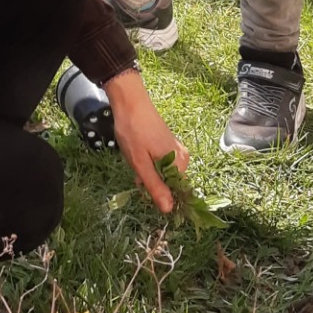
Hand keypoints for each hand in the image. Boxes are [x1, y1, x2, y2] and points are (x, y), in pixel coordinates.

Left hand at [105, 69, 185, 212]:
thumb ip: (155, 186)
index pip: (176, 192)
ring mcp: (176, 149)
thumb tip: (169, 209)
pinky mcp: (168, 144)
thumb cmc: (134, 132)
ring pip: (163, 173)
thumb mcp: (141, 163)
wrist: (130, 102)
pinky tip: (138, 156)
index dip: (159, 194)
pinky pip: (162, 162)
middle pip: (169, 183)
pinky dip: (149, 163)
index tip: (144, 187)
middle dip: (152, 182)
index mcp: (180, 163)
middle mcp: (183, 157)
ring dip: (149, 173)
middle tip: (137, 172)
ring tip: (135, 160)